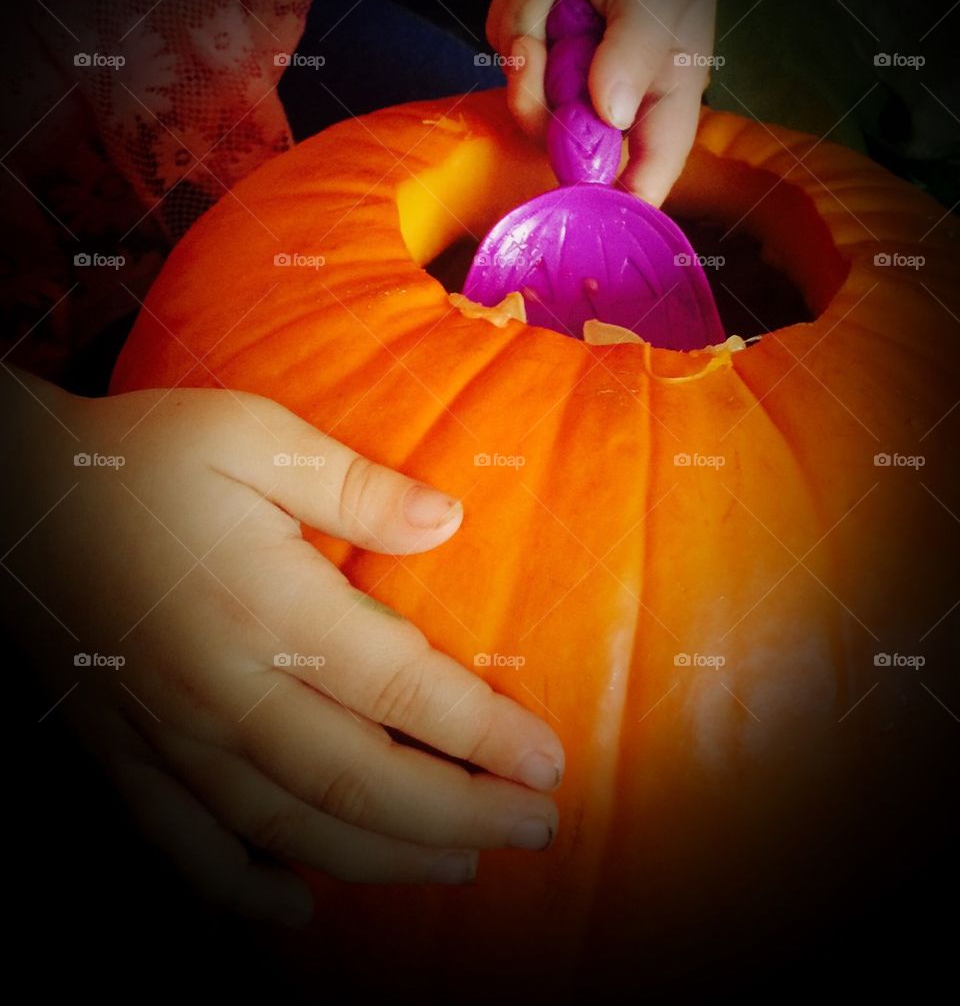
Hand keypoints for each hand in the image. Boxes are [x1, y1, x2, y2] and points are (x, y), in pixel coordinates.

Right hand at [2, 378, 563, 925]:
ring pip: (288, 828)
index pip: (402, 692)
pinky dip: (238, 891)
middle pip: (360, 781)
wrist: (14, 495)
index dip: (484, 736)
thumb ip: (353, 485)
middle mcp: (223, 689)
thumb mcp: (253, 437)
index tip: (548, 764)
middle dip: (459, 815)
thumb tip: (449, 520)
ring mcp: (167, 733)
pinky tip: (292, 912)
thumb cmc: (140, 457)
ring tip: (456, 867)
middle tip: (535, 831)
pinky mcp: (121, 752)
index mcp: (268, 607)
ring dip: (381, 858)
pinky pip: (181, 846)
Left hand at [488, 0, 716, 205]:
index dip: (621, 204)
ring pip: (526, 104)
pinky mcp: (535, 49)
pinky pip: (505, 57)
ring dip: (526, 39)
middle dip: (541, 101)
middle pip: (567, 149)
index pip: (651, 171)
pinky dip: (515, 10)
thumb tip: (609, 115)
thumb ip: (632, 55)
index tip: (585, 217)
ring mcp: (570, 73)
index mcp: (665, 91)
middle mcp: (616, 95)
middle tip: (535, 51)